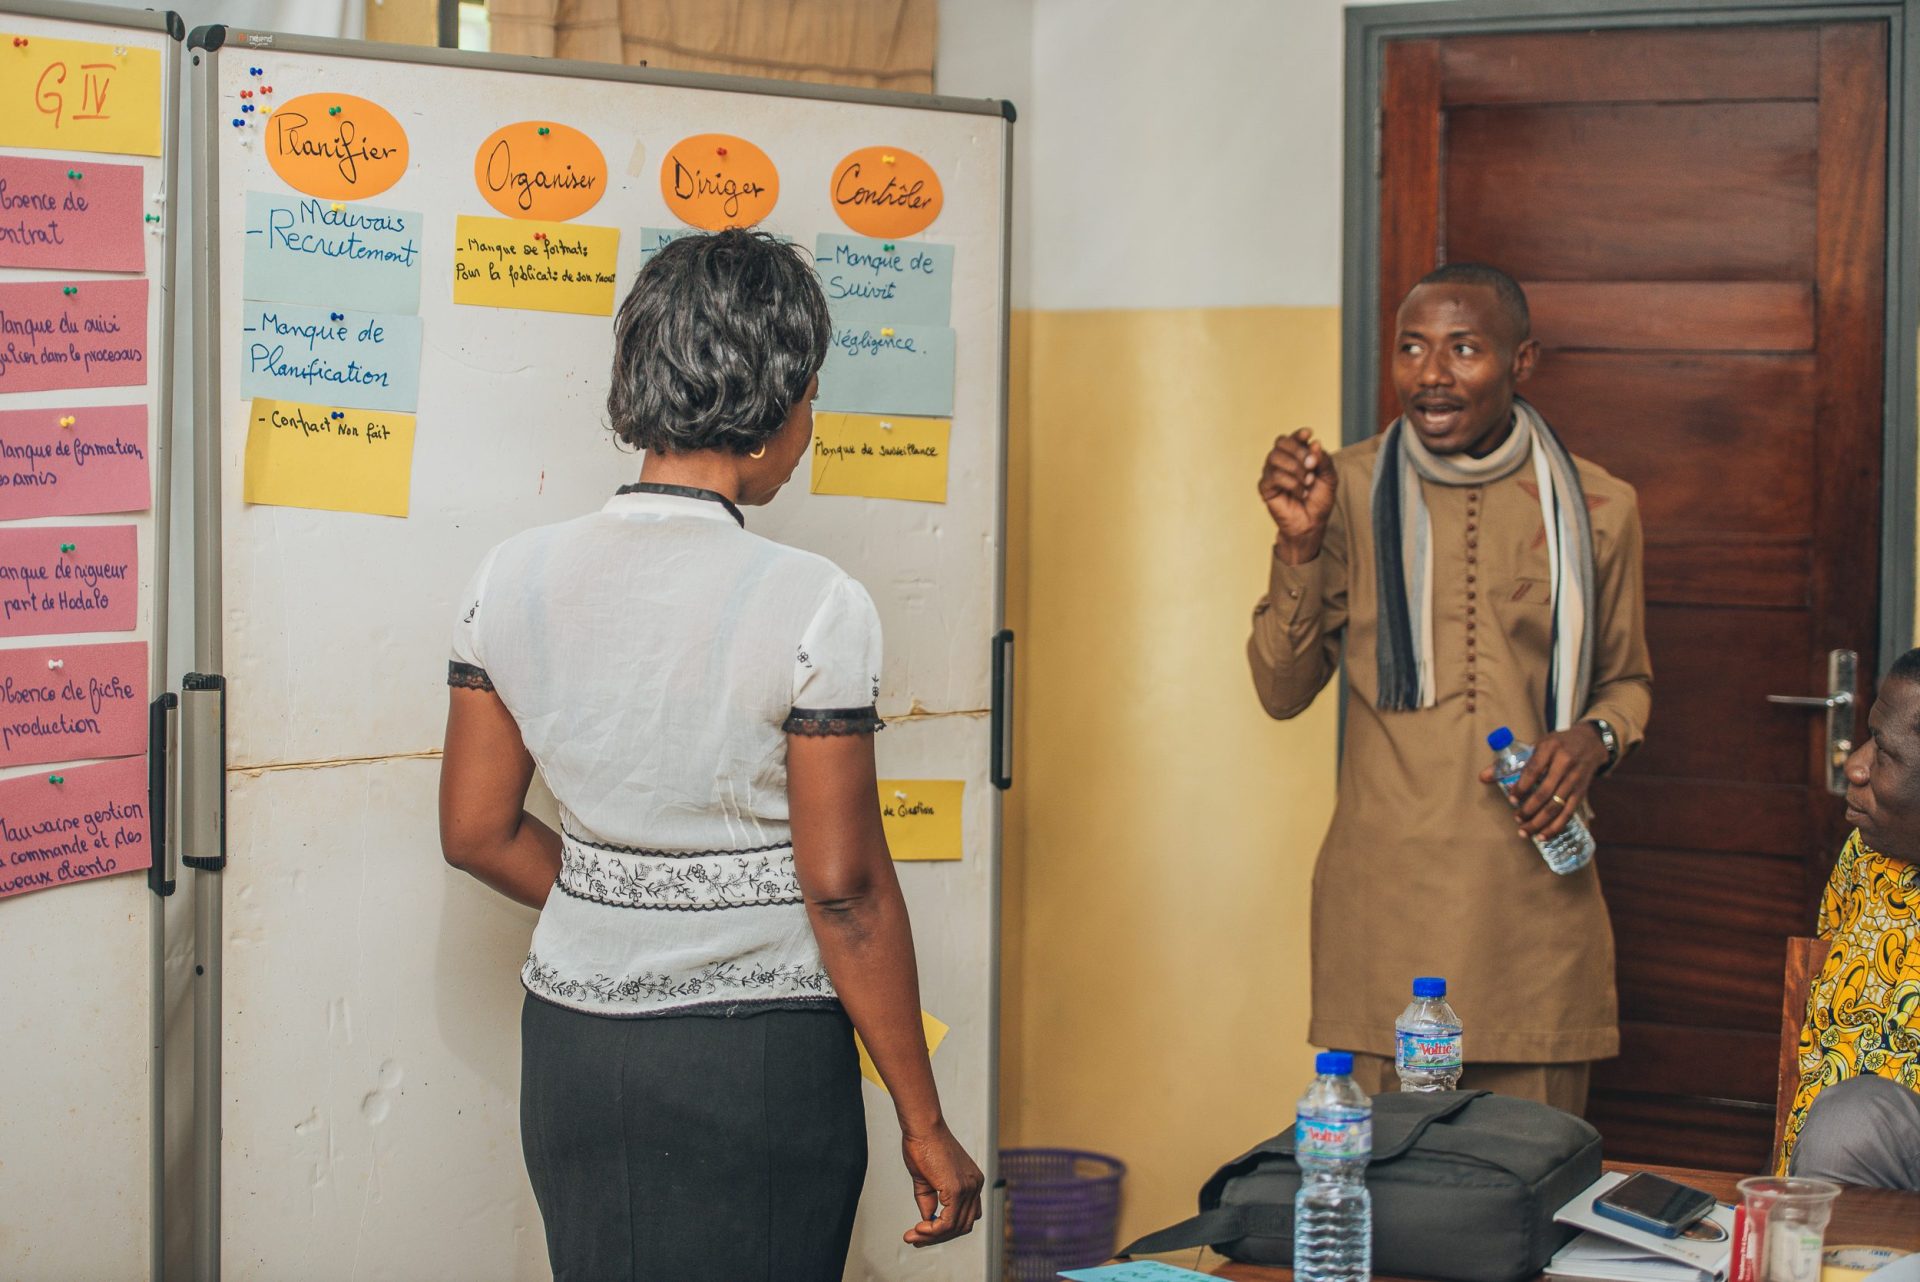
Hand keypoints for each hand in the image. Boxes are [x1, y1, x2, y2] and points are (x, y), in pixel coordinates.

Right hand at [900, 1120, 984, 1246]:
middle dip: (938, 1236)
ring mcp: (969, 1188)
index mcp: (972, 1181)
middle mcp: (975, 1185)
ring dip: (932, 1236)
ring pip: (955, 1227)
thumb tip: (928, 1221)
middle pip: (963, 1225)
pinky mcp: (957, 1190)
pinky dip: (933, 1231)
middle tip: (917, 1239)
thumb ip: (930, 1201)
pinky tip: (919, 1229)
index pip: (966, 1215)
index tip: (924, 1231)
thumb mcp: (926, 1180)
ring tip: (914, 1235)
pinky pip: (948, 1223)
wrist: (922, 1128)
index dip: (946, 1228)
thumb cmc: (924, 1145)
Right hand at [1258, 429, 1338, 563]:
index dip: (1298, 434)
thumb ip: (1323, 460)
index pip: (1292, 438)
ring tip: (1307, 482)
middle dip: (1299, 451)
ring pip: (1274, 457)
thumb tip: (1314, 443)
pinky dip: (1291, 483)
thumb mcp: (1329, 478)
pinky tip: (1300, 493)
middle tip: (1312, 466)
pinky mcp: (1265, 488)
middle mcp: (1281, 462)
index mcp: (1295, 457)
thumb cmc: (1319, 501)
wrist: (1311, 524)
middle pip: (1280, 442)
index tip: (1308, 434)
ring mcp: (1271, 474)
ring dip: (1295, 468)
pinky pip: (1274, 476)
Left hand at [1477, 724, 1608, 841]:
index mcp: (1549, 748)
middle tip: (1517, 818)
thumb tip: (1483, 777)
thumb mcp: (1537, 745)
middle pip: (1545, 792)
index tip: (1511, 800)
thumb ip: (1511, 762)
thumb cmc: (1558, 744)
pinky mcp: (1582, 791)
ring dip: (1540, 822)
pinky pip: (1569, 813)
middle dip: (1529, 809)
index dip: (1521, 787)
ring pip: (1556, 806)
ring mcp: (1575, 778)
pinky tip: (1543, 836)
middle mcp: (1564, 763)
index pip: (1533, 770)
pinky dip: (1556, 827)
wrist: (1591, 741)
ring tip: (1525, 831)